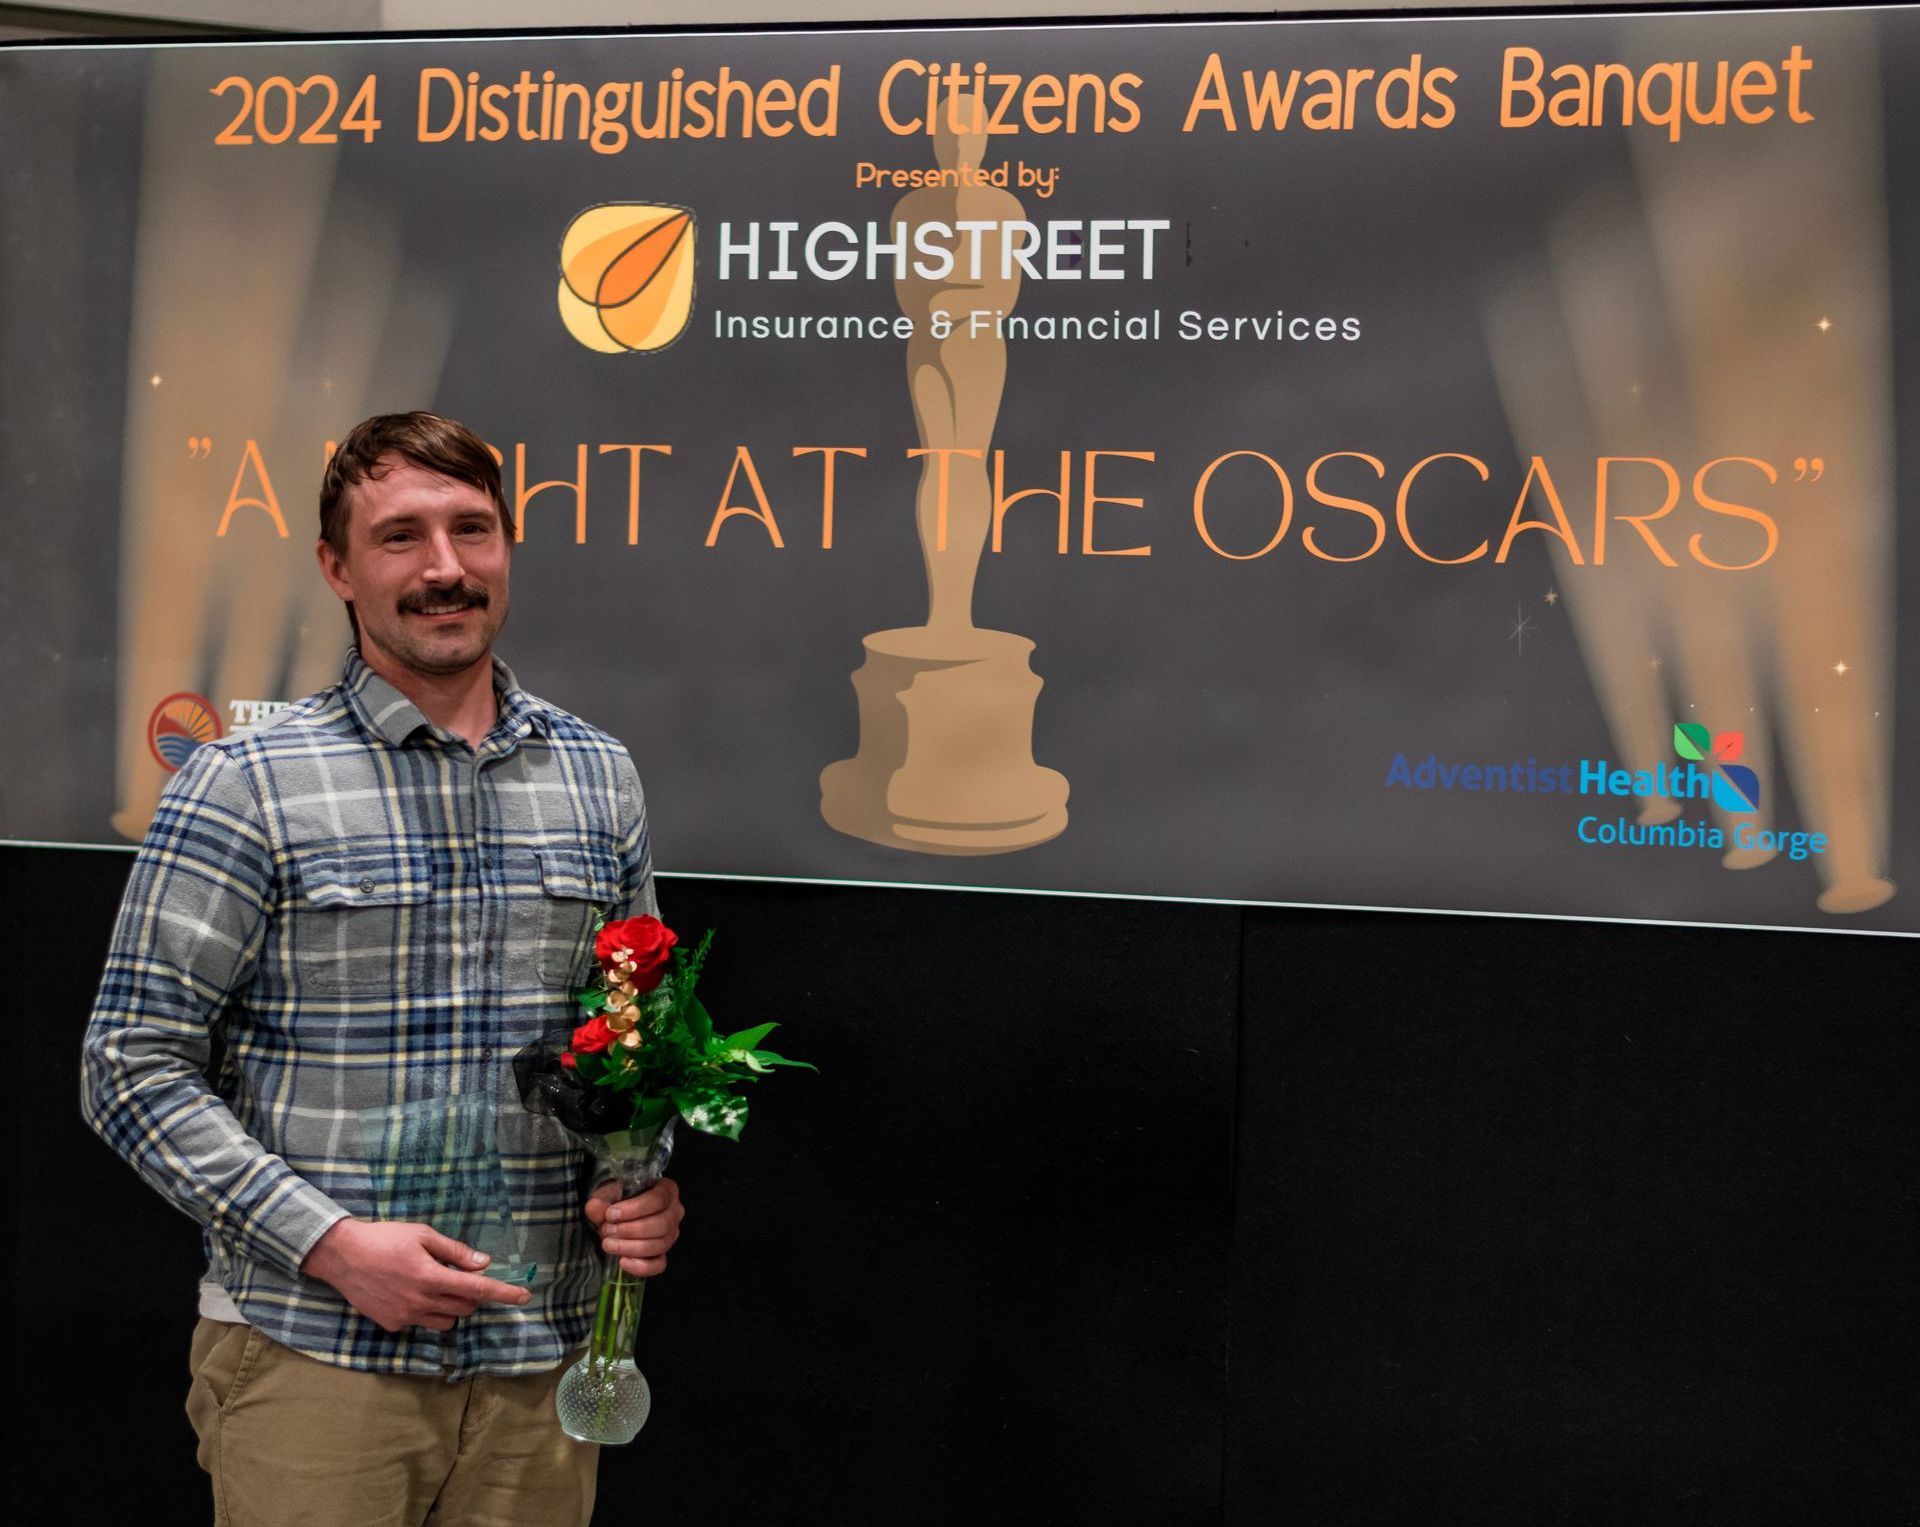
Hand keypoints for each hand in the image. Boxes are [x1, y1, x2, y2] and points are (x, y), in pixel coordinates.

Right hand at [301, 1218, 532, 1332]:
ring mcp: (405, 1317)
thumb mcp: (423, 1235)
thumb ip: (455, 1251)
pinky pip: (421, 1323)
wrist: (341, 1255)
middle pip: (465, 1307)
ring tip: (435, 1284)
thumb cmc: (384, 1238)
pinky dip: (426, 1311)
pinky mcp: (391, 1325)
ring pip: (446, 1321)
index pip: (477, 1289)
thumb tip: (484, 1262)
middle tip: (461, 1275)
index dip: (503, 1293)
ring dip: (451, 1306)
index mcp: (431, 1277)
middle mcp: (420, 1302)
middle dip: (472, 1294)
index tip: (524, 1296)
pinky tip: (410, 1293)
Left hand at [585, 1176, 683, 1276]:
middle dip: (630, 1230)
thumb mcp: (609, 1194)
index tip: (611, 1214)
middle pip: (661, 1224)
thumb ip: (602, 1200)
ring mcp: (670, 1235)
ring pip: (659, 1245)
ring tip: (609, 1244)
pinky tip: (623, 1261)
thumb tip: (595, 1207)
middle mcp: (674, 1212)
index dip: (634, 1209)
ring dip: (630, 1247)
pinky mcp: (663, 1254)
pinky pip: (658, 1265)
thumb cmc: (618, 1200)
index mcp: (666, 1190)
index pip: (658, 1200)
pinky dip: (640, 1267)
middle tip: (608, 1230)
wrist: (617, 1215)